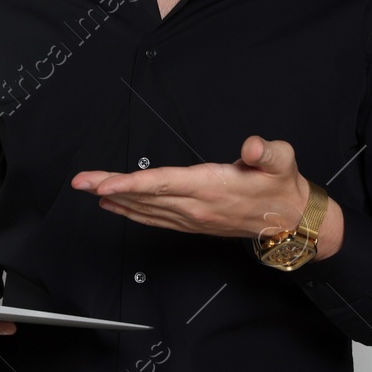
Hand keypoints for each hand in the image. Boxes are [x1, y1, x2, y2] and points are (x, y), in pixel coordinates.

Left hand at [72, 134, 343, 256]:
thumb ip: (267, 151)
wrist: (292, 221)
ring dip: (116, 200)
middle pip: (145, 196)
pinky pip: (155, 219)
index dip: (132, 184)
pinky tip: (115, 206)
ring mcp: (192, 218)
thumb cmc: (283, 186)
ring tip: (88, 190)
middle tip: (79, 182)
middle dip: (110, 189)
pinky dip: (132, 212)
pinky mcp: (192, 224)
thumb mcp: (283, 161)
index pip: (164, 184)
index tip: (105, 185)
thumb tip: (252, 148)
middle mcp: (196, 206)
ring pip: (146, 209)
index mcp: (212, 186)